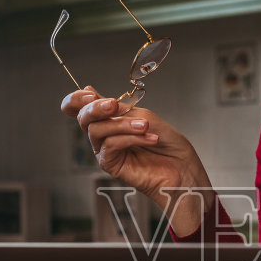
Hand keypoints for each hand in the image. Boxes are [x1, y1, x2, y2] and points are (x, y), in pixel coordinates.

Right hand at [60, 86, 212, 233]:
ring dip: (122, 124)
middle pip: (83, 117)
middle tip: (114, 105)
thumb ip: (119, 108)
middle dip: (96, 108)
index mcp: (109, 118)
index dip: (77, 98)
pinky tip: (149, 139)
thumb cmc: (168, 144)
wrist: (183, 169)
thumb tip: (90, 92)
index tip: (90, 94)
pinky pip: (111, 145)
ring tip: (145, 126)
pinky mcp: (110, 164)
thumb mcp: (145, 116)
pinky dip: (131, 138)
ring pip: (96, 130)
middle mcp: (104, 134)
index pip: (80, 107)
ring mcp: (105, 150)